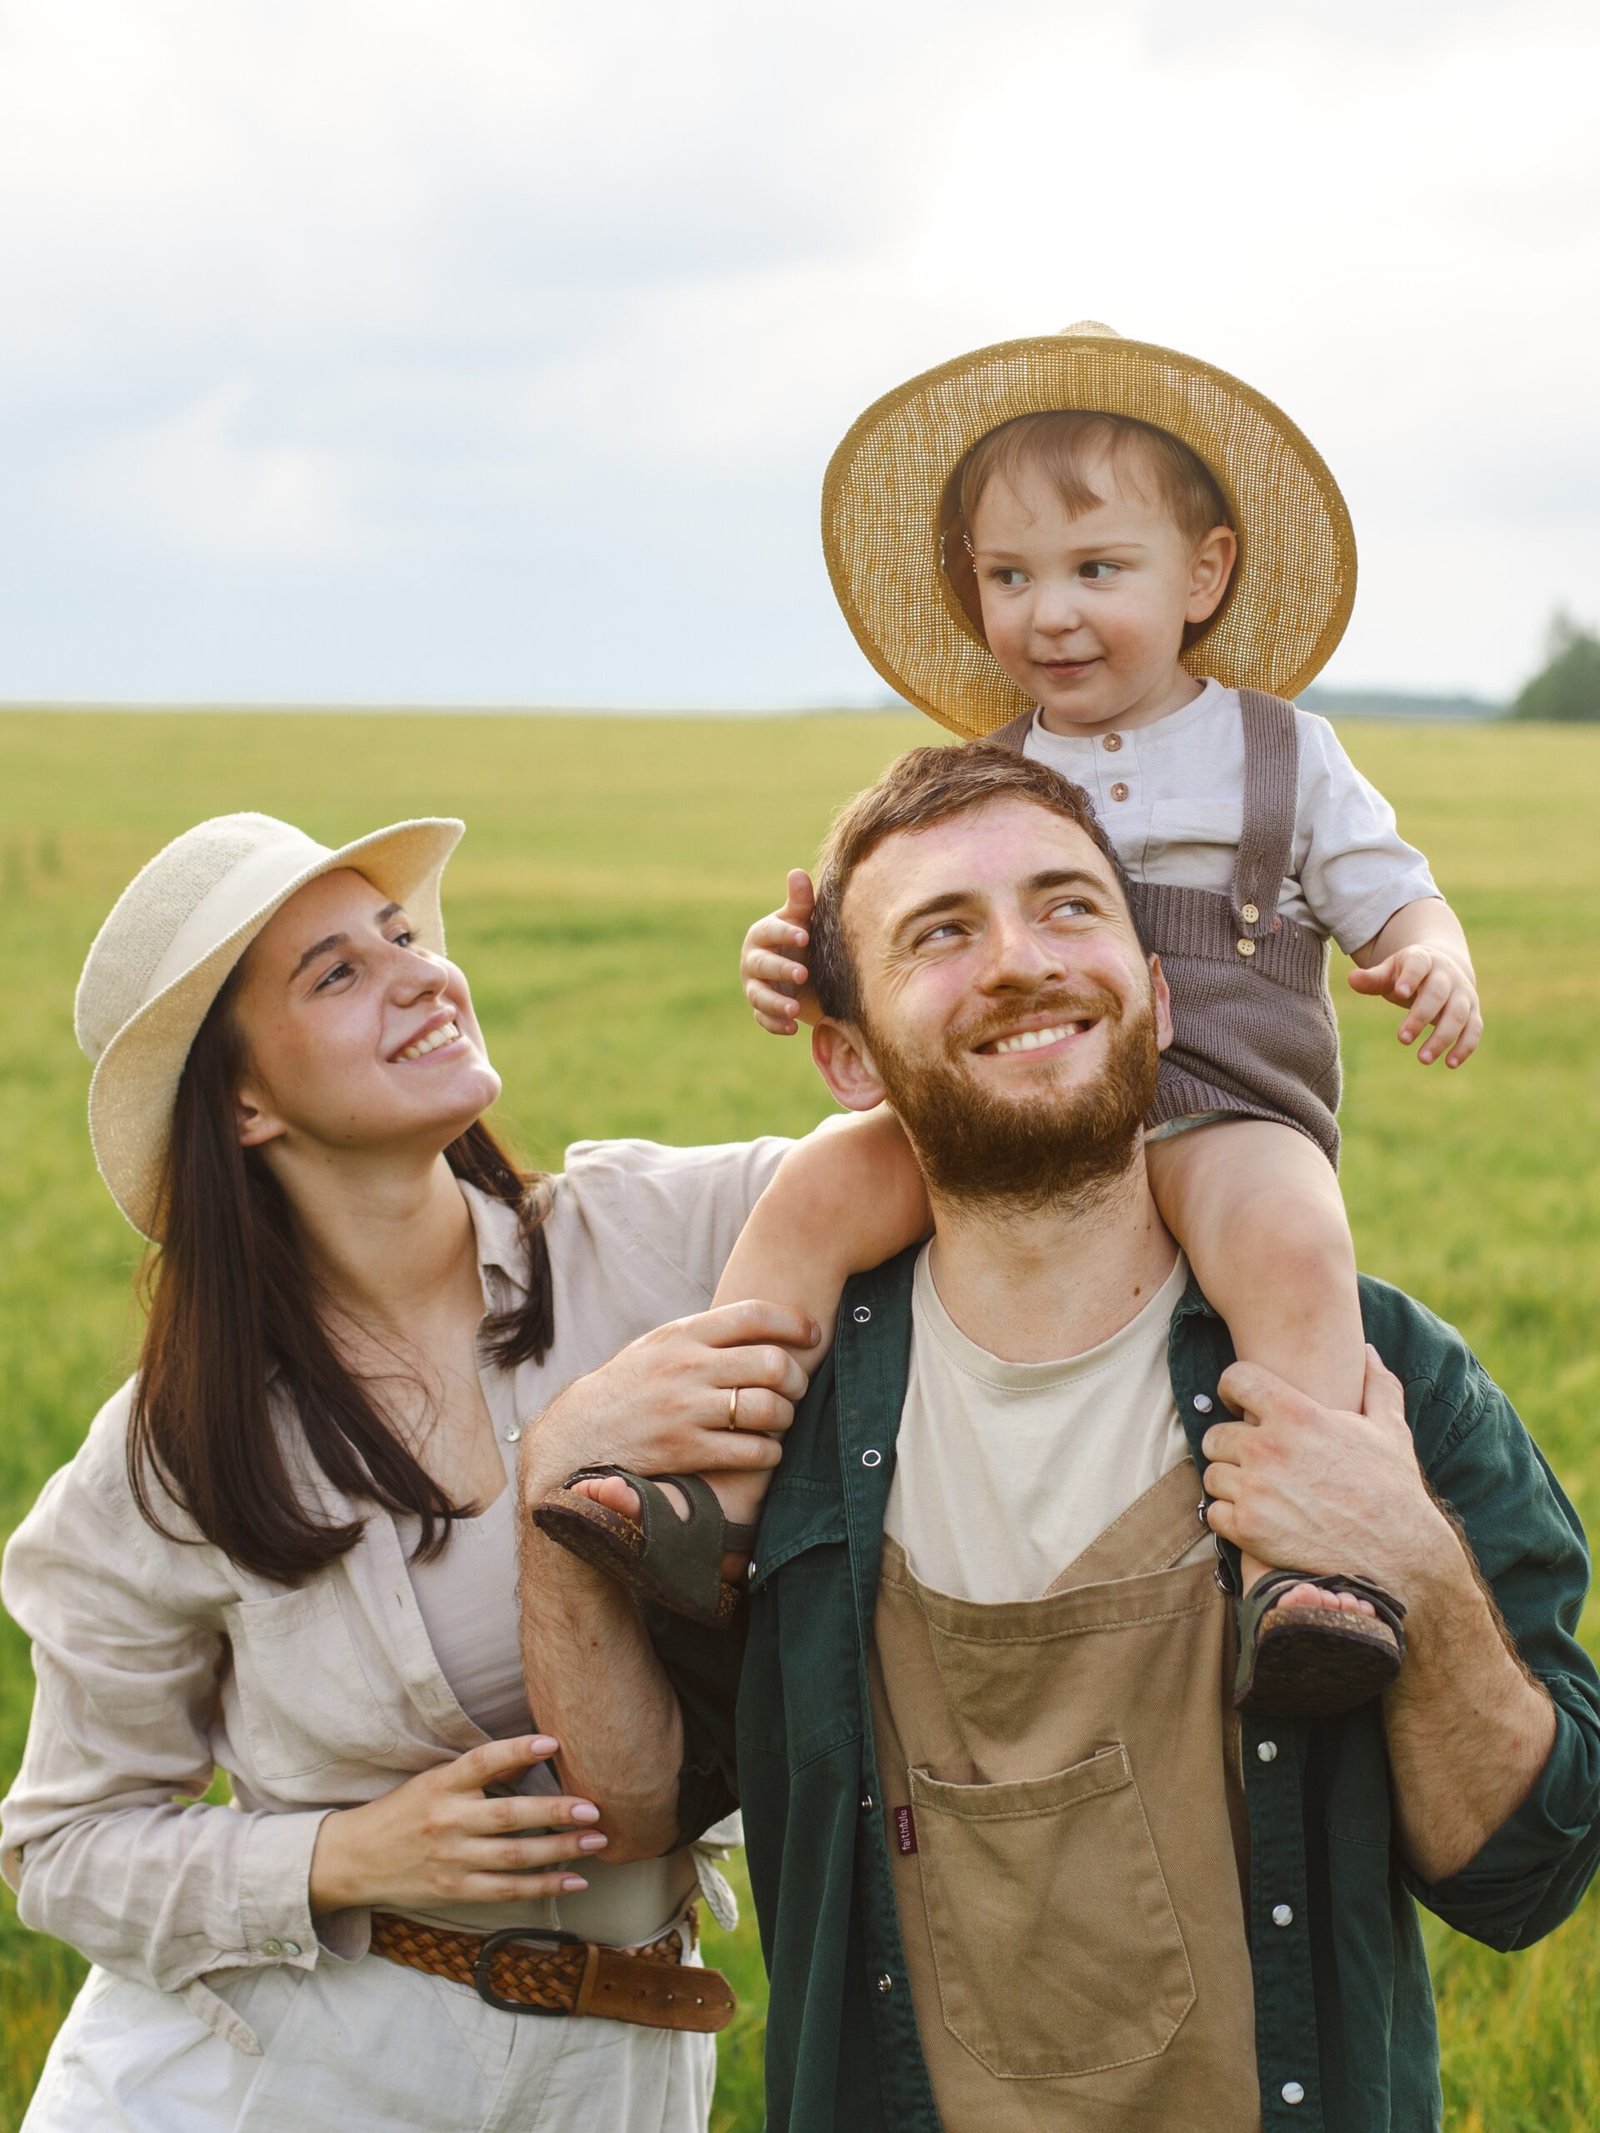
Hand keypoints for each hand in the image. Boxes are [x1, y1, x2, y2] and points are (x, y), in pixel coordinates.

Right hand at [308, 1736, 604, 1913]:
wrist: (353, 1860)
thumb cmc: (402, 1812)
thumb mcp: (432, 1781)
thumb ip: (476, 1774)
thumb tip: (532, 1755)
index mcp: (441, 1785)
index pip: (483, 1762)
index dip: (517, 1750)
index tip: (552, 1742)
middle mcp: (447, 1821)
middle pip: (509, 1815)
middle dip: (555, 1811)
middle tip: (594, 1807)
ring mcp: (452, 1859)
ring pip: (515, 1856)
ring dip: (561, 1850)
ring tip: (597, 1841)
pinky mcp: (454, 1891)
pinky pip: (507, 1890)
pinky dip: (544, 1887)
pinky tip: (575, 1881)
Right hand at [519, 1298, 816, 1499]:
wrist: (580, 1434)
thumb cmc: (630, 1386)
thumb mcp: (658, 1345)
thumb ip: (704, 1334)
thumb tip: (761, 1321)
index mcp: (683, 1335)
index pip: (753, 1315)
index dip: (794, 1322)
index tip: (813, 1335)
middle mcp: (686, 1368)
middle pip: (772, 1363)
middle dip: (798, 1378)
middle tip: (797, 1388)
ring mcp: (685, 1410)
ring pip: (768, 1408)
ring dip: (786, 1417)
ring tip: (780, 1420)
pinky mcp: (685, 1450)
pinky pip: (751, 1451)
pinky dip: (770, 1453)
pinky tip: (766, 1451)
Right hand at [741, 870, 818, 1033]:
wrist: (805, 971)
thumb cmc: (802, 939)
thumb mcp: (804, 921)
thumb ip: (801, 902)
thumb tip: (797, 873)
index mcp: (762, 935)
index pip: (770, 932)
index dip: (785, 934)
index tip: (805, 936)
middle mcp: (753, 961)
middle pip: (761, 966)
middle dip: (781, 970)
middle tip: (804, 973)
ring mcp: (755, 986)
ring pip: (759, 996)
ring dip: (775, 1003)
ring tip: (794, 1009)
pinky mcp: (761, 1009)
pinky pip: (763, 1018)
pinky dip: (775, 1024)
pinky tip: (792, 1028)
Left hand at [1200, 1347, 1458, 1597]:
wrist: (1400, 1555)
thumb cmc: (1395, 1490)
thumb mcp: (1390, 1429)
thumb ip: (1376, 1385)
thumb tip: (1368, 1352)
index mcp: (1297, 1413)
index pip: (1235, 1379)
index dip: (1235, 1390)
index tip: (1241, 1406)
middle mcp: (1268, 1447)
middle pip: (1214, 1434)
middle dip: (1231, 1446)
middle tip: (1254, 1460)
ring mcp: (1255, 1489)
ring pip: (1212, 1475)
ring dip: (1230, 1483)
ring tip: (1258, 1492)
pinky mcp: (1248, 1528)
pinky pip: (1214, 1514)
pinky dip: (1229, 1518)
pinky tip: (1256, 1519)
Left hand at [1347, 945, 1481, 1066]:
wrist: (1443, 969)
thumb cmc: (1408, 975)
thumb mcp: (1390, 972)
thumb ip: (1373, 978)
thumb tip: (1351, 980)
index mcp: (1424, 959)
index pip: (1418, 965)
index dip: (1411, 977)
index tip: (1399, 992)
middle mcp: (1448, 975)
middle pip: (1438, 994)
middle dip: (1421, 1016)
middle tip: (1402, 1039)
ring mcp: (1463, 994)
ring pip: (1458, 1015)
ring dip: (1443, 1037)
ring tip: (1423, 1059)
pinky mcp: (1473, 1012)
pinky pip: (1474, 1029)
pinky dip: (1465, 1046)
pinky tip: (1450, 1063)